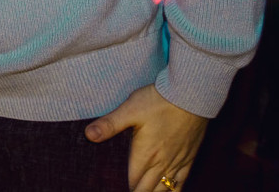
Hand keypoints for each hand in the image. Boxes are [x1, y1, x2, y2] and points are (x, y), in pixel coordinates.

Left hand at [86, 84, 208, 191]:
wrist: (190, 96)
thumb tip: (88, 134)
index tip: (113, 186)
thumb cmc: (158, 101)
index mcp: (144, 154)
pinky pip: (181, 182)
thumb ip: (109, 124)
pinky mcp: (189, 158)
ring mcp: (177, 162)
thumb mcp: (129, 109)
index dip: (122, 186)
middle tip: (127, 190)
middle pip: (146, 189)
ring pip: (164, 189)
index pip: (131, 181)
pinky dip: (173, 190)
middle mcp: (161, 163)